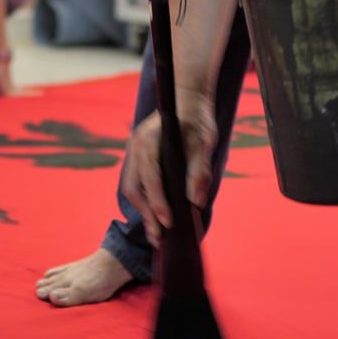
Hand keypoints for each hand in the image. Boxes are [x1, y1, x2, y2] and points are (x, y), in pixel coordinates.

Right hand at [122, 93, 215, 247]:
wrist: (186, 99)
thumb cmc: (197, 120)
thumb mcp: (205, 142)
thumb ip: (199, 170)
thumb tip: (194, 201)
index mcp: (149, 140)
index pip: (151, 178)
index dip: (158, 202)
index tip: (168, 223)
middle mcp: (136, 146)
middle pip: (134, 188)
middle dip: (147, 215)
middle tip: (159, 239)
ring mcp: (134, 152)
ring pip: (132, 188)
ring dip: (144, 212)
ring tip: (156, 234)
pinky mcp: (138, 158)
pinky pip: (136, 183)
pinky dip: (145, 201)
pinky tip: (155, 216)